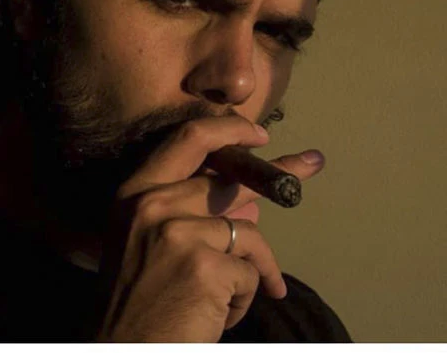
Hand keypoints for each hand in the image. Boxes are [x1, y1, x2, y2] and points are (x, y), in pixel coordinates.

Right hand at [93, 115, 324, 341]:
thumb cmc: (140, 303)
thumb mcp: (153, 245)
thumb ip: (196, 214)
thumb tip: (251, 201)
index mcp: (135, 193)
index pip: (189, 137)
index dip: (230, 129)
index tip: (259, 133)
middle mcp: (153, 204)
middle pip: (232, 181)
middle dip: (279, 174)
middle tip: (311, 163)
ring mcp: (179, 232)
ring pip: (248, 233)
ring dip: (250, 270)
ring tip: (226, 301)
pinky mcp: (206, 266)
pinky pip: (251, 272)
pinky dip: (244, 298)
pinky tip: (216, 318)